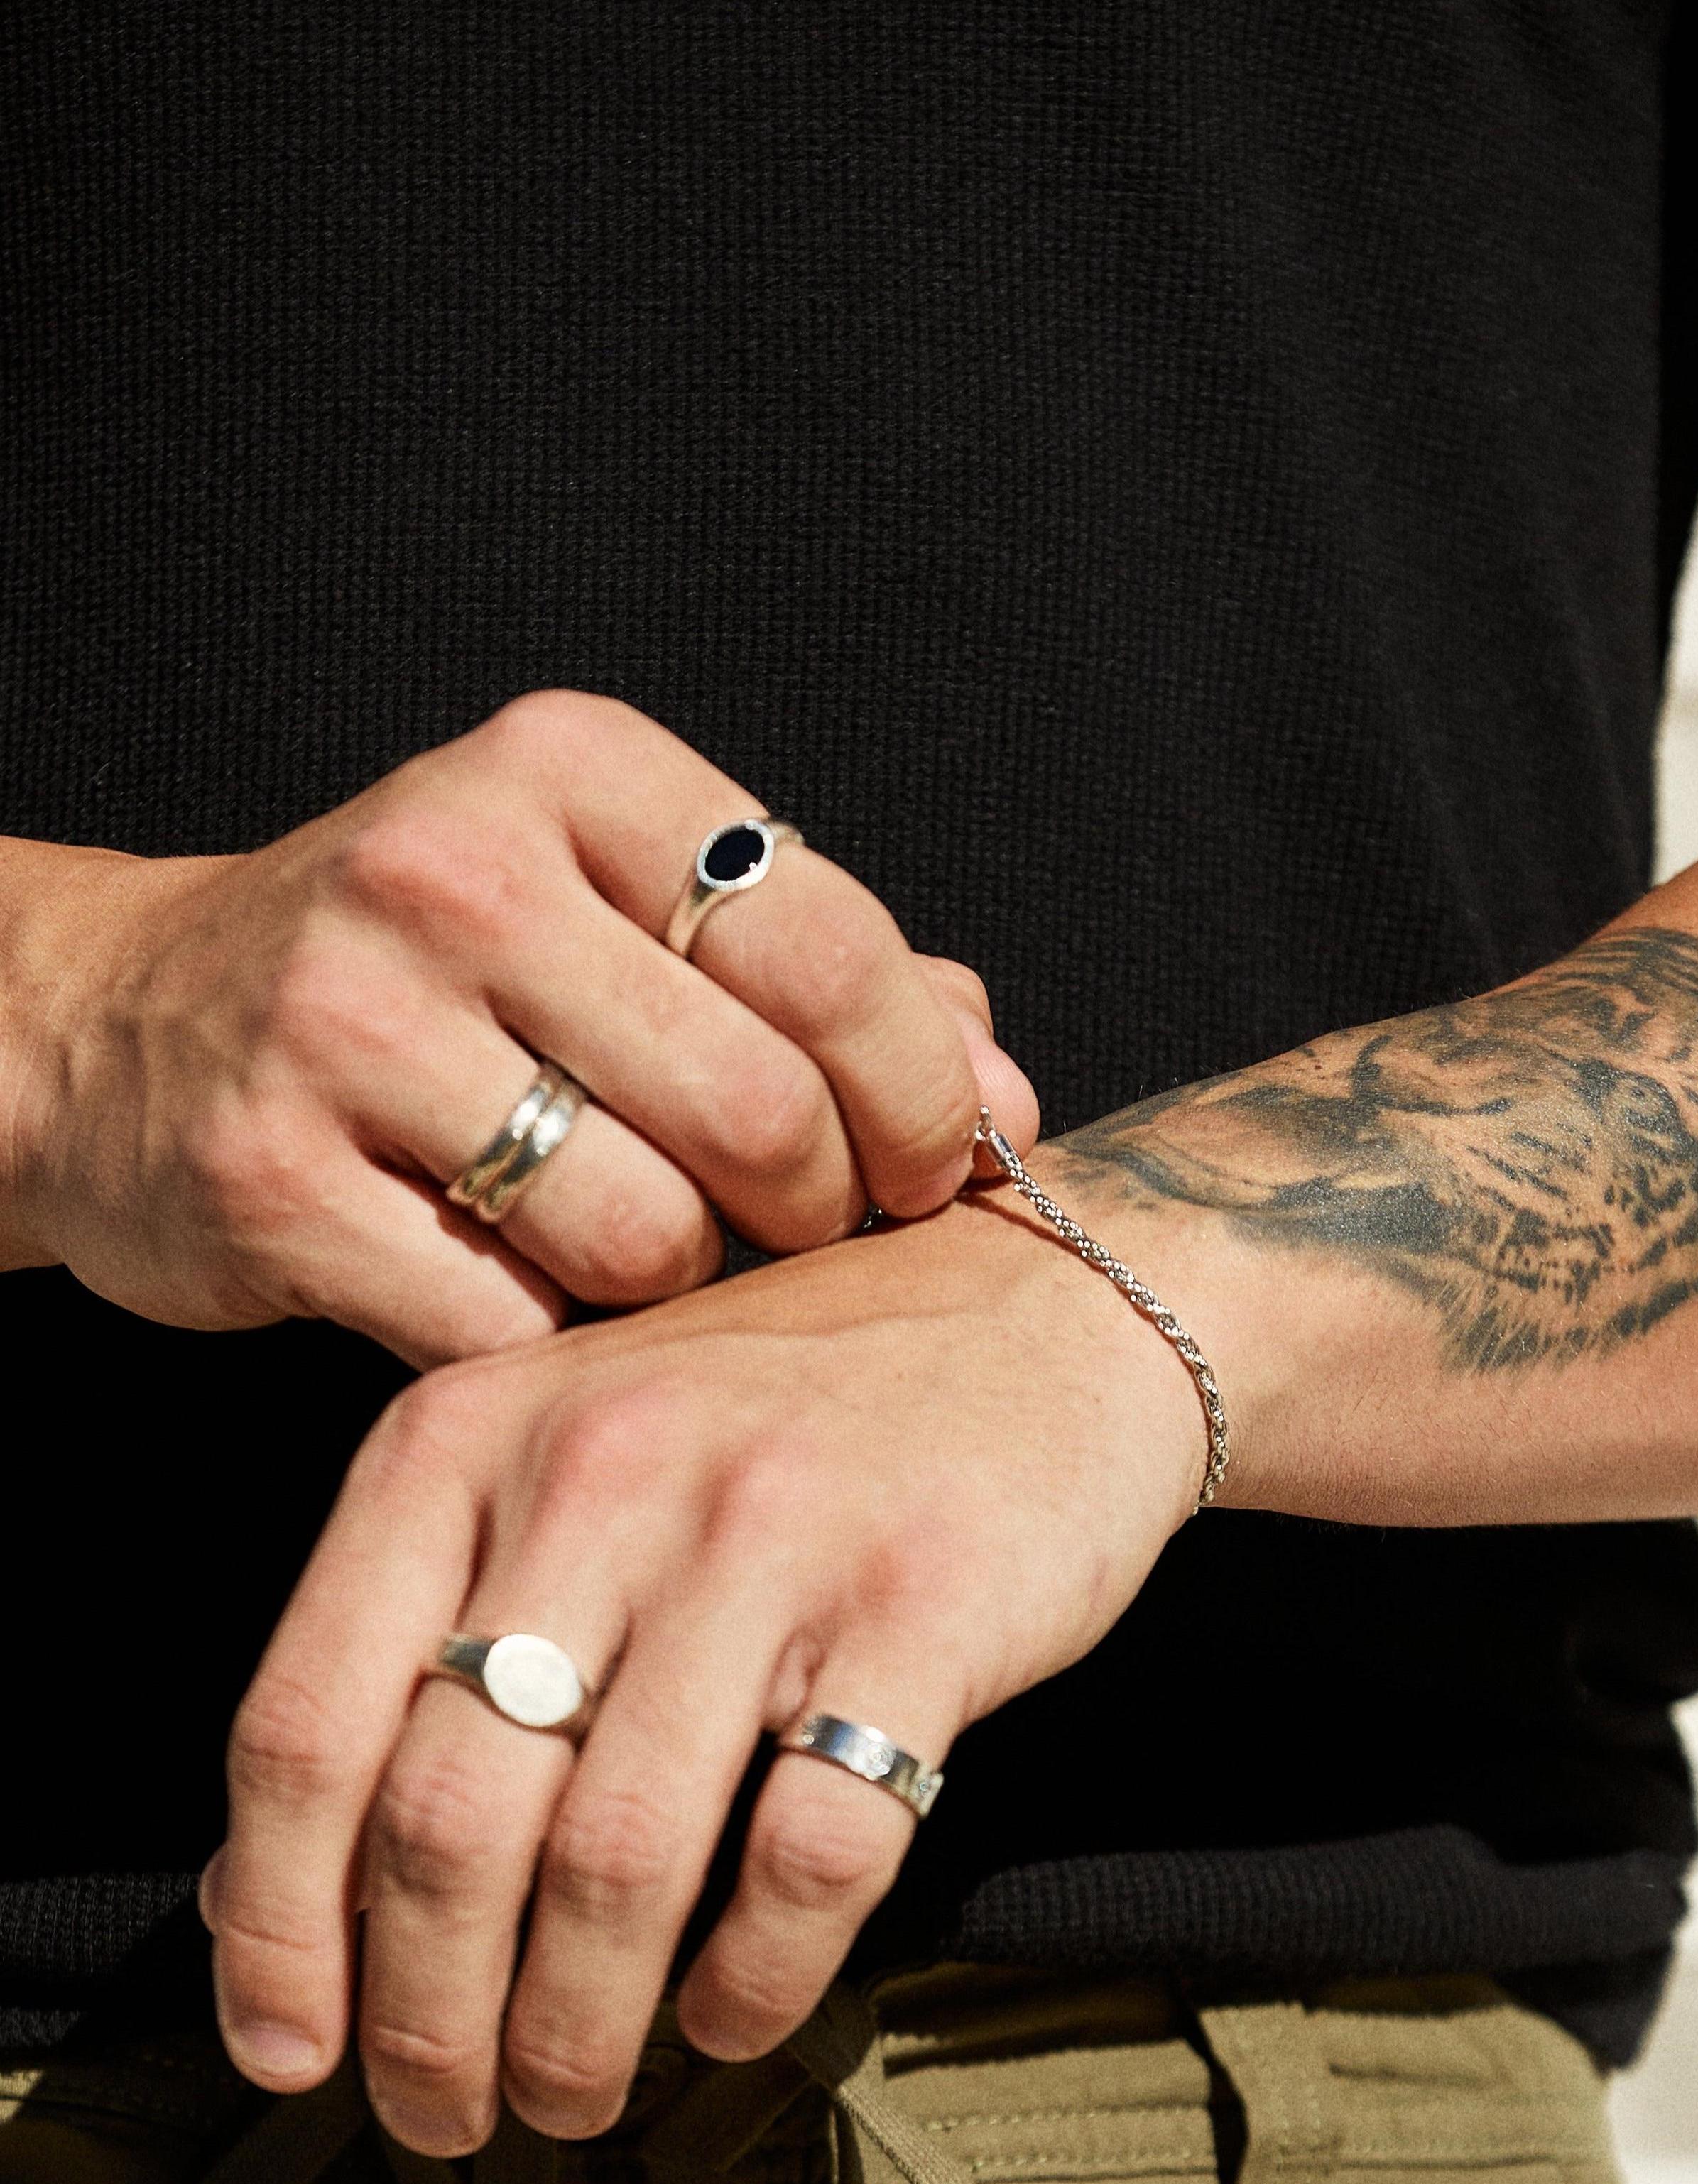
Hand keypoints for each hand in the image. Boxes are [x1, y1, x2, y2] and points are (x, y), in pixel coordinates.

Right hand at [6, 691, 1036, 1364]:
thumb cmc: (440, 972)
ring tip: (635, 1234)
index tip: (938, 1160)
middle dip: (819, 1204)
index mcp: (571, 771)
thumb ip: (829, 981)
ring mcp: (345, 1020)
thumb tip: (1006, 1097)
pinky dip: (547, 1330)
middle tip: (800, 1220)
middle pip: (760, 1106)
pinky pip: (511, 1320)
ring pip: (647, 1232)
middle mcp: (452, 868)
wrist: (123, 1028)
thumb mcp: (625, 913)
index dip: (921, 1087)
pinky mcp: (268, 1174)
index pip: (832, 943)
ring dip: (681, 1276)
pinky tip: (511, 1277)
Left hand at [201, 1167, 1210, 2153]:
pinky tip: (731, 2009)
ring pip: (616, 1862)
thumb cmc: (798, 1401)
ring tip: (572, 2089)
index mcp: (480, 1430)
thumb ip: (436, 1624)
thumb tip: (278, 1883)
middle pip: (447, 1820)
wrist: (1045, 1314)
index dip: (275, 1927)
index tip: (289, 2049)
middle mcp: (608, 1468)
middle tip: (447, 2112)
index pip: (306, 1721)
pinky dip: (754, 1979)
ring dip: (575, 2029)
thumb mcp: (577, 1449)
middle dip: (426, 2019)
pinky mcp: (924, 1599)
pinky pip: (808, 1853)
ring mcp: (772, 1531)